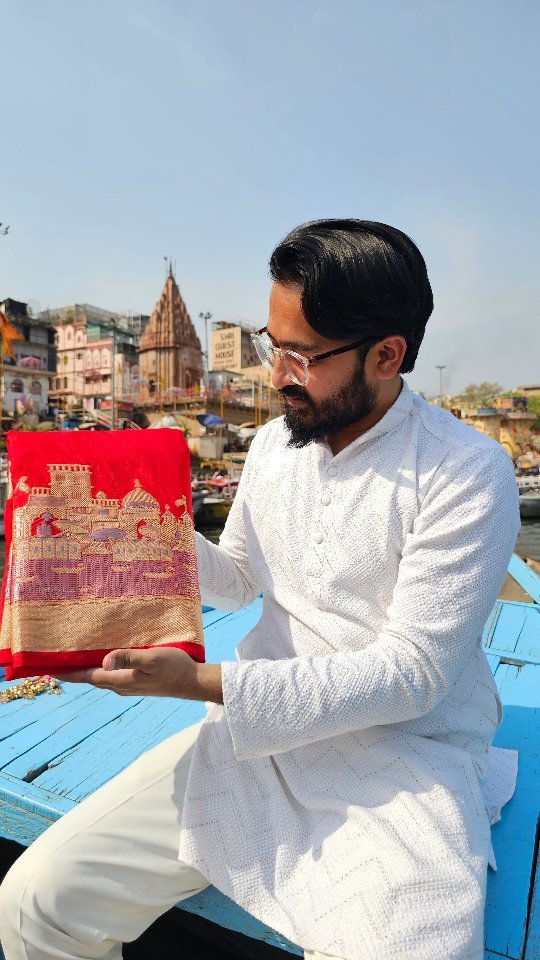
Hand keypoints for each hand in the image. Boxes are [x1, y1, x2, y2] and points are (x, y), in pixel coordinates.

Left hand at [53, 647, 221, 701]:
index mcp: (120, 681)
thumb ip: (129, 658)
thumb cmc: (174, 668)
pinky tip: (102, 658)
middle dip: (72, 670)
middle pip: (90, 678)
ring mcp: (129, 685)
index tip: (47, 668)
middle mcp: (120, 685)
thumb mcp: (152, 659)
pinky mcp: (136, 682)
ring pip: (100, 677)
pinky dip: (100, 667)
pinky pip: (111, 675)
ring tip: (73, 656)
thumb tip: (105, 661)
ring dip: (85, 669)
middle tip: (54, 658)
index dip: (67, 673)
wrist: (193, 683)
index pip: (86, 677)